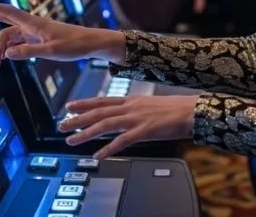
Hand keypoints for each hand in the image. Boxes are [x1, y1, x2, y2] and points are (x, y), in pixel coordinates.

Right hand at [0, 0, 125, 67]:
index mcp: (34, 23)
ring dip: (1, 48)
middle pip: (5, 20)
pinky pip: (19, 41)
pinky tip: (7, 58)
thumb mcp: (51, 51)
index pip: (9, 12)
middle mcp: (33, 25)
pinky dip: (11, 49)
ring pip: (11, 36)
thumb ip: (29, 52)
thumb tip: (7, 54)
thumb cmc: (74, 45)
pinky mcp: (40, 38)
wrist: (91, 44)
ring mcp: (36, 31)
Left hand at [60, 95, 199, 158]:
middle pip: (99, 112)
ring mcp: (137, 118)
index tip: (69, 106)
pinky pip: (123, 140)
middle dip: (78, 118)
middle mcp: (132, 107)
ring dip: (86, 133)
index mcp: (133, 100)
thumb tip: (125, 117)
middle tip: (61, 124)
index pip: (103, 100)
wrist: (194, 110)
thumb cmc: (176, 109)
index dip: (85, 103)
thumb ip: (136, 111)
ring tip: (71, 140)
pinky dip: (108, 148)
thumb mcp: (151, 106)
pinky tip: (98, 155)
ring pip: (106, 124)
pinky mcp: (145, 130)